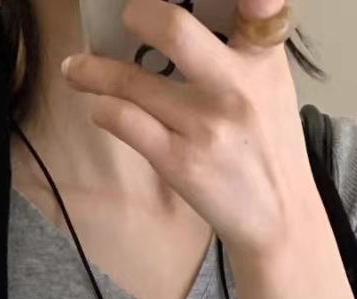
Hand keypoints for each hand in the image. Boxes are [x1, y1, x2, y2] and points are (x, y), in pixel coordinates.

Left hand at [61, 0, 320, 255]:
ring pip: (132, 81)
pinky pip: (125, 122)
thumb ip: (244, 43)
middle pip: (175, 30)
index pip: (256, 3)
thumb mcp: (272, 85)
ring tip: (76, 69)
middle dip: (139, 16)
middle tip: (127, 18)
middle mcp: (235, 88)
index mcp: (262, 60)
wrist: (280, 219)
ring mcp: (205, 127)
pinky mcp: (180, 162)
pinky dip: (105, 110)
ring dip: (93, 72)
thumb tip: (177, 20)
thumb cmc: (269, 149)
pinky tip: (102, 109)